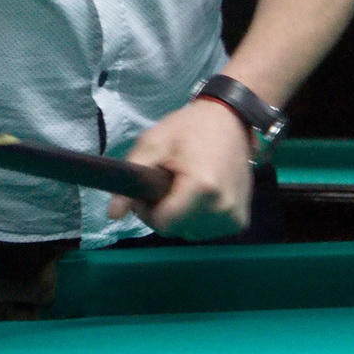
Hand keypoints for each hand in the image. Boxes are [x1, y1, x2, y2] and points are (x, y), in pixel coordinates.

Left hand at [109, 99, 250, 239]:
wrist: (231, 121)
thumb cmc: (189, 129)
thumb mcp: (153, 144)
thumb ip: (132, 177)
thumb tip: (112, 215)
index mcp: (202, 189)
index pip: (163, 224)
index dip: (148, 211)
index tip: (148, 191)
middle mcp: (222, 209)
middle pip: (176, 230)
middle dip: (164, 212)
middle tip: (166, 183)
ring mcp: (234, 217)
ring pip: (190, 232)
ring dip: (181, 216)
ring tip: (184, 187)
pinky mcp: (240, 221)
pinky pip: (207, 230)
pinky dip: (199, 218)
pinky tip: (200, 196)